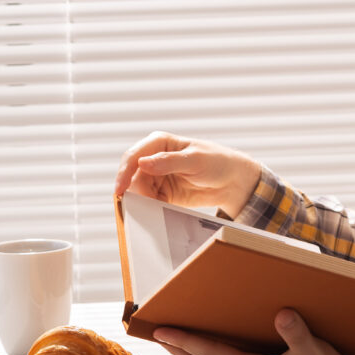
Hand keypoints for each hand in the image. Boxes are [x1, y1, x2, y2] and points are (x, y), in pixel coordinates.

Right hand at [113, 131, 261, 218]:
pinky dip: (150, 209)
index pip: (134, 156)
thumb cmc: (217, 162)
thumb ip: (169, 161)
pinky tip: (158, 212)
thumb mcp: (195, 160)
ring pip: (138, 191)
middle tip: (140, 206)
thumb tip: (142, 163)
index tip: (120, 190)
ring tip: (154, 209)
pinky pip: (149, 202)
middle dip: (134, 192)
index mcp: (159, 142)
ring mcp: (157, 177)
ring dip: (142, 202)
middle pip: (132, 176)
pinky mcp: (162, 193)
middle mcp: (154, 158)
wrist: (233, 182)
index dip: (124, 173)